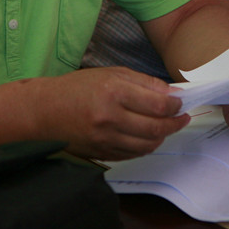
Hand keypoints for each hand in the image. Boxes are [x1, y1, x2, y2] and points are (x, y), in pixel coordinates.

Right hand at [35, 67, 188, 160]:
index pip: (158, 105)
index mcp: (114, 92)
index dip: (176, 106)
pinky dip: (146, 146)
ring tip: (167, 127)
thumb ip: (144, 83)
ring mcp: (106, 139)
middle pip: (157, 128)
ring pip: (148, 145)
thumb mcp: (112, 74)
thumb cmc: (78, 87)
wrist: (46, 109)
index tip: (181, 103)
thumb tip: (173, 94)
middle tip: (182, 117)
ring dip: (163, 137)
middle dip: (176, 123)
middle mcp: (110, 117)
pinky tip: (149, 136)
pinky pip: (134, 154)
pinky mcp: (102, 153)